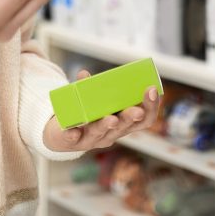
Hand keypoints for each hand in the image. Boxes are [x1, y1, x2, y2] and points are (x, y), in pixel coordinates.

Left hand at [41, 70, 161, 152]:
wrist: (61, 137)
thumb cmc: (85, 117)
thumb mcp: (95, 103)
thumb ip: (91, 88)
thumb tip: (84, 73)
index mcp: (122, 124)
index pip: (144, 119)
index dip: (151, 107)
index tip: (152, 90)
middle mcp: (111, 134)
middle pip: (125, 128)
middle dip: (131, 118)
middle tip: (137, 111)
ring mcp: (92, 140)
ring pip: (101, 133)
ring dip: (106, 125)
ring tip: (110, 119)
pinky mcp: (72, 141)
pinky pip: (73, 139)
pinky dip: (73, 134)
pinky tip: (73, 131)